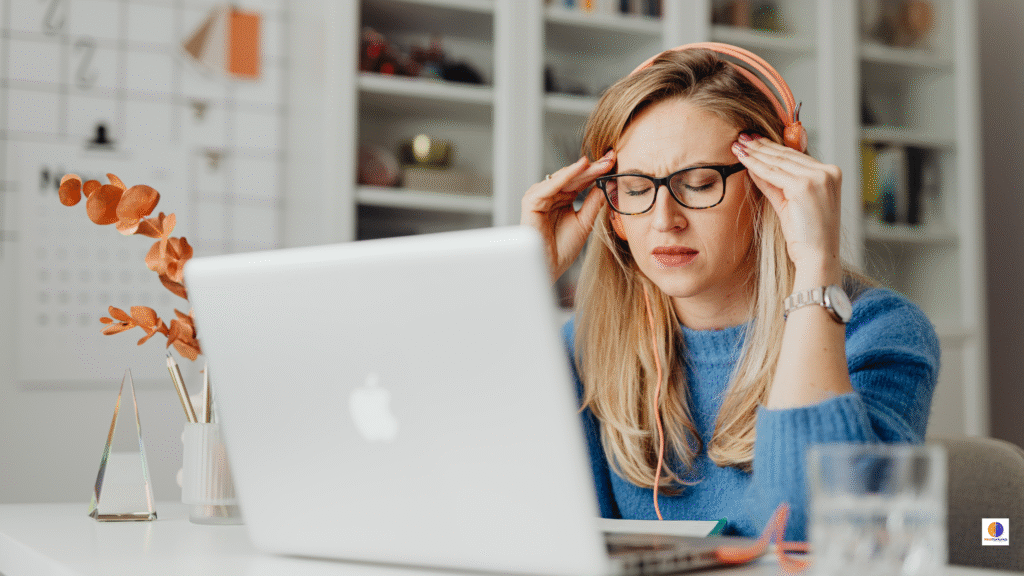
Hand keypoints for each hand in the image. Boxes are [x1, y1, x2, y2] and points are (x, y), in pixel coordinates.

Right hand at [520, 151, 615, 281]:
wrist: (549, 268)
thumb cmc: (562, 249)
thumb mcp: (585, 222)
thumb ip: (593, 202)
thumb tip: (607, 183)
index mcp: (561, 198)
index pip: (581, 181)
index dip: (597, 172)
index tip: (615, 162)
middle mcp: (550, 194)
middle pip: (573, 177)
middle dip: (593, 167)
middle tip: (611, 157)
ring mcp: (539, 197)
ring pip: (563, 178)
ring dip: (582, 170)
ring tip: (600, 163)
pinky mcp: (531, 201)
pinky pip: (551, 185)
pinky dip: (566, 176)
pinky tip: (581, 168)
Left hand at [732, 134, 841, 280]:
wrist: (817, 257)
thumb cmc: (806, 237)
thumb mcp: (791, 204)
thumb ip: (776, 184)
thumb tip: (756, 167)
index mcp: (830, 174)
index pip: (796, 156)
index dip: (773, 147)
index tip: (755, 140)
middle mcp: (827, 172)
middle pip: (787, 155)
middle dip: (761, 146)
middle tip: (742, 137)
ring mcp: (817, 178)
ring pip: (778, 161)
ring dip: (755, 152)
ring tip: (738, 145)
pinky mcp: (804, 186)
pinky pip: (773, 173)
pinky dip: (756, 165)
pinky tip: (743, 159)